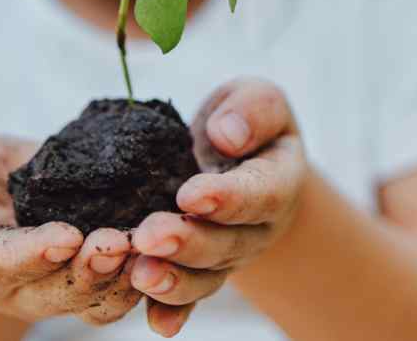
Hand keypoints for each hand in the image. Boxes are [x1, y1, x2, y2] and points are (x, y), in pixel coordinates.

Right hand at [0, 136, 143, 324]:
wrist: (6, 189)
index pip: (4, 264)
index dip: (34, 254)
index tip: (66, 237)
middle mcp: (22, 292)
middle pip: (57, 293)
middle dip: (89, 272)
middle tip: (119, 242)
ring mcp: (64, 294)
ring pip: (99, 303)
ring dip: (128, 280)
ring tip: (153, 248)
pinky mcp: (100, 284)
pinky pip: (128, 292)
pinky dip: (152, 275)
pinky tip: (176, 246)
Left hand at [130, 78, 307, 336]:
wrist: (239, 159)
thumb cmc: (244, 123)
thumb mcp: (258, 99)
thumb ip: (252, 110)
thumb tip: (227, 135)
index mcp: (277, 180)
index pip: (258, 193)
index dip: (226, 197)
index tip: (190, 195)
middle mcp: (256, 228)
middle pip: (226, 243)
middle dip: (188, 242)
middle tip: (149, 236)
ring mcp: (229, 255)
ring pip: (205, 275)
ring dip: (173, 280)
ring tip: (140, 274)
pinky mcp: (201, 271)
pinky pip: (190, 297)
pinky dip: (172, 312)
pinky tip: (156, 324)